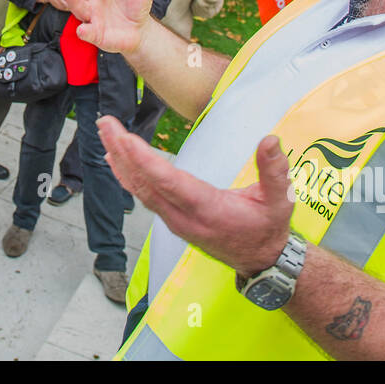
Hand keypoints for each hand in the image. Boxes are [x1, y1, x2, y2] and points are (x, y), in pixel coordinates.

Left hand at [97, 116, 292, 275]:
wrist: (261, 260)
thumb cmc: (268, 228)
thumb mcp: (280, 201)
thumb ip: (275, 171)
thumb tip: (270, 140)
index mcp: (207, 209)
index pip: (168, 182)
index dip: (144, 160)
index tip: (124, 138)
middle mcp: (184, 217)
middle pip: (145, 182)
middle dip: (122, 151)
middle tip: (105, 122)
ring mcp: (174, 220)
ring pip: (140, 189)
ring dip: (120, 159)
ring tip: (105, 131)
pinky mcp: (172, 218)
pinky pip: (143, 195)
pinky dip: (126, 174)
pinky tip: (114, 157)